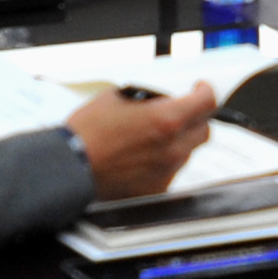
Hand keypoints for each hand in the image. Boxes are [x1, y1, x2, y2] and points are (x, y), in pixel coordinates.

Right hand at [64, 82, 215, 201]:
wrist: (70, 168)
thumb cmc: (87, 133)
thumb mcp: (117, 98)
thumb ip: (147, 99)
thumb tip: (159, 100)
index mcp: (166, 119)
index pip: (207, 102)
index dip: (206, 92)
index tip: (199, 89)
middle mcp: (173, 147)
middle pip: (204, 129)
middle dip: (194, 119)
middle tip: (178, 114)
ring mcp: (167, 171)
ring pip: (187, 152)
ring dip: (178, 141)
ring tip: (149, 137)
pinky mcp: (156, 188)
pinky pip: (171, 171)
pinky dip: (163, 162)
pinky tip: (141, 157)